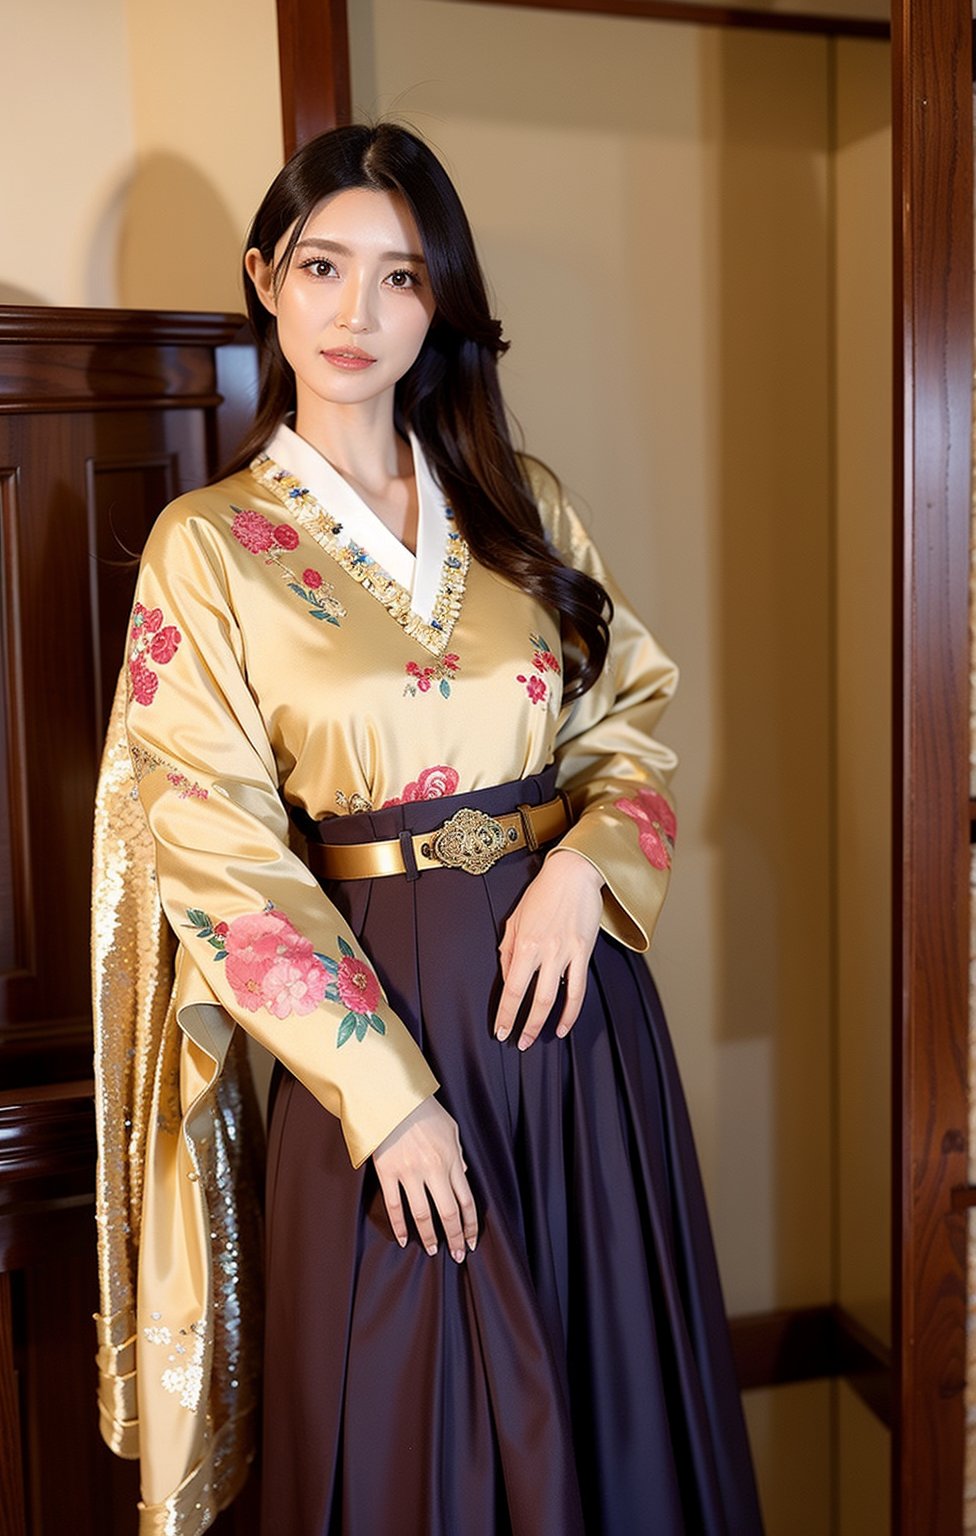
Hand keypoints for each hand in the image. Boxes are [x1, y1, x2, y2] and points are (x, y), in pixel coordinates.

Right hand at [372, 1097, 477, 1262]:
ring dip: (430, 1236)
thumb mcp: (450, 1128)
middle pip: (448, 1212)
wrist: (391, 1096)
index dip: (470, 1225)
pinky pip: (395, 1206)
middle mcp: (433, 1169)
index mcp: (451, 1159)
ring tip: (434, 1250)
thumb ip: (459, 1154)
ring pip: (423, 1214)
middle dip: (455, 1237)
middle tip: (457, 1255)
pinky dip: (400, 1226)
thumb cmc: (423, 1109)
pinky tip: (405, 1239)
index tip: (471, 1241)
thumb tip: (464, 1174)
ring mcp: (409, 1172)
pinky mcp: (388, 1172)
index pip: (466, 1200)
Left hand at [494, 848, 603, 1050]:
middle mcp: (544, 951)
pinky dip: (572, 1011)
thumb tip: (507, 976)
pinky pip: (578, 988)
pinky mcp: (584, 952)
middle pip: (533, 999)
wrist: (573, 873)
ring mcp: (566, 953)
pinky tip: (564, 1025)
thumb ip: (508, 949)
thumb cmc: (542, 893)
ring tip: (539, 1039)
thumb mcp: (515, 918)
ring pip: (556, 998)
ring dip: (545, 1023)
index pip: (512, 988)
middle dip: (524, 1025)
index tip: (500, 1030)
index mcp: (524, 943)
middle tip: (518, 1042)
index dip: (506, 1013)